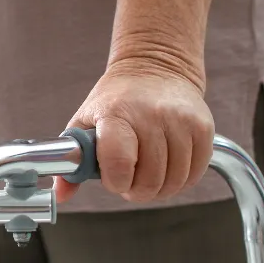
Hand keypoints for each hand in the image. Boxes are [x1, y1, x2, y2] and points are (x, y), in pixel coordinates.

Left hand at [55, 58, 214, 202]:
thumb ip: (72, 161)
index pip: (120, 163)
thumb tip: (61, 194)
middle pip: (150, 179)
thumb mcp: (85, 122)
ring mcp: (181, 121)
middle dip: (136, 190)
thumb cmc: (115, 100)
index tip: (112, 179)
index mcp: (116, 114)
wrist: (155, 68)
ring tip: (147, 175)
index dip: (115, 182)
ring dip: (159, 189)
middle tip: (129, 181)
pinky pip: (195, 174)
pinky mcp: (203, 128)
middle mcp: (152, 115)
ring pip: (174, 181)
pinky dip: (180, 181)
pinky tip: (166, 169)